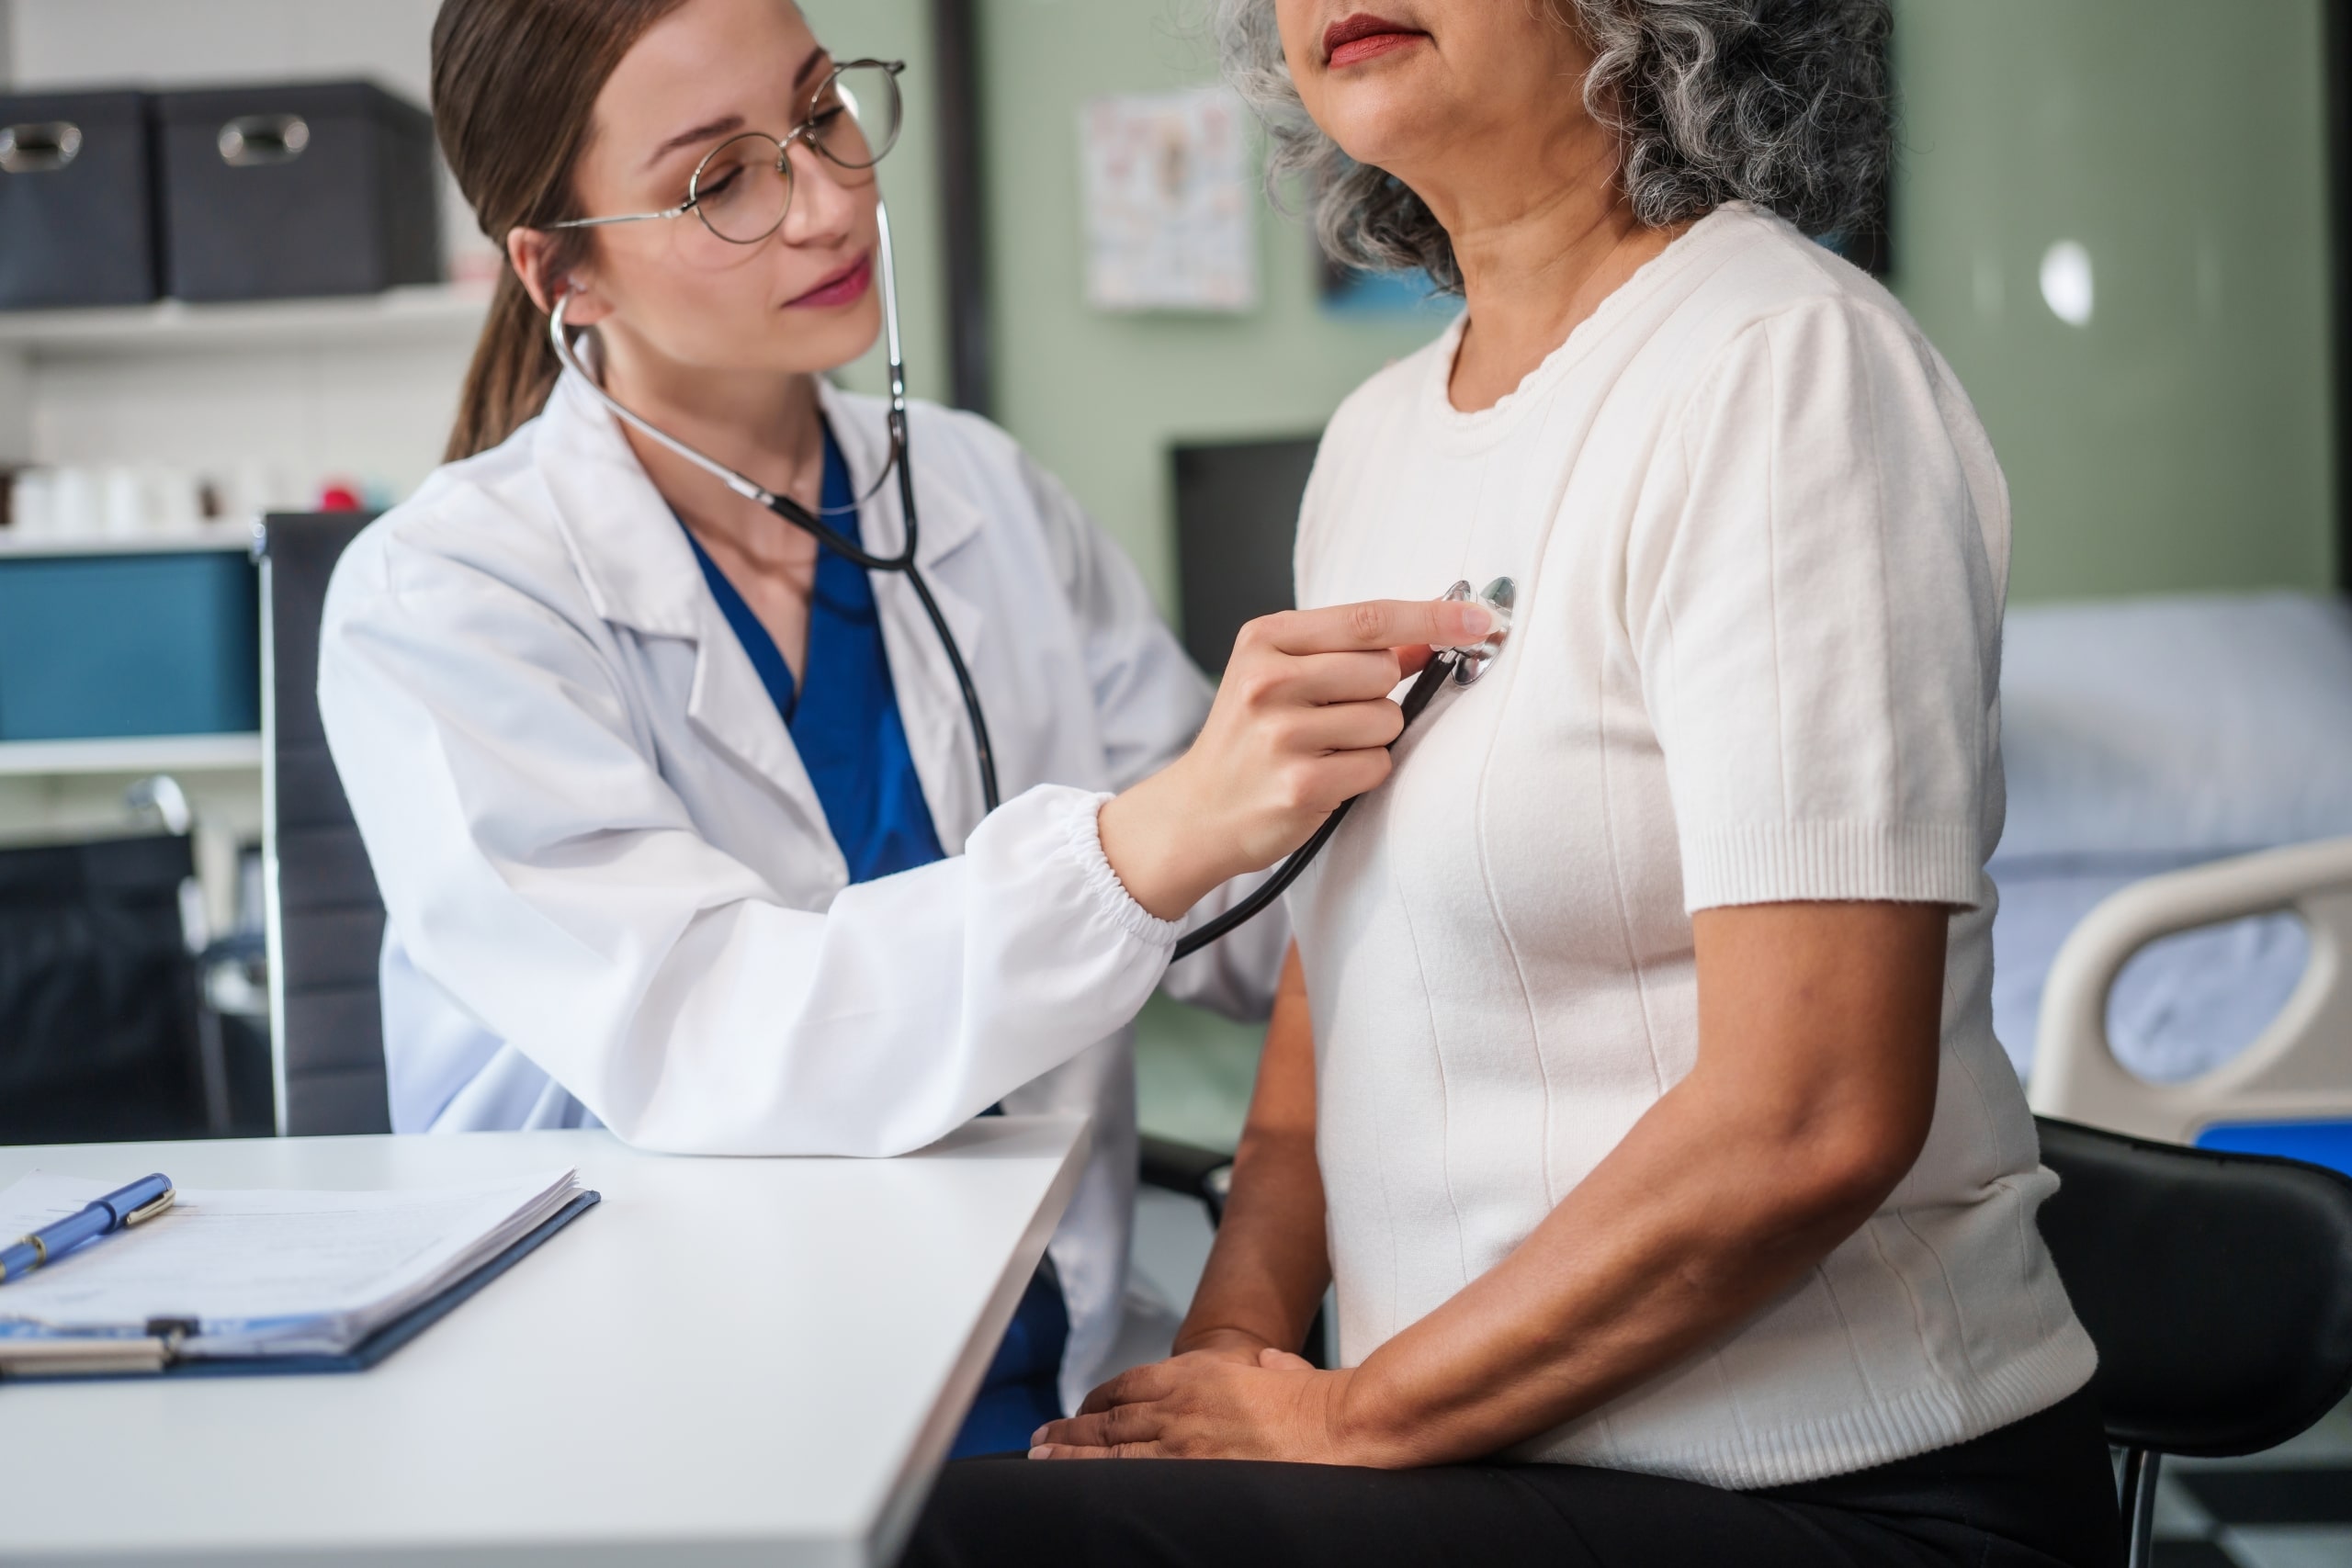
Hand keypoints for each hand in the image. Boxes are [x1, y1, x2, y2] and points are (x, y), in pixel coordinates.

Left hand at [1030, 1346, 1384, 1463]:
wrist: (1340, 1425)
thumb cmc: (1319, 1401)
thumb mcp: (1282, 1369)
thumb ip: (1266, 1368)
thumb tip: (1269, 1367)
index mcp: (1199, 1372)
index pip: (1130, 1383)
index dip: (1099, 1399)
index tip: (1083, 1410)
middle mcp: (1181, 1403)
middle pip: (1110, 1418)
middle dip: (1070, 1431)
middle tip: (1040, 1441)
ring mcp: (1184, 1441)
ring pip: (1111, 1449)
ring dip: (1071, 1456)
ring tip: (1042, 1463)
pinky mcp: (1194, 1474)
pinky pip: (1135, 1477)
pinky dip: (1103, 1480)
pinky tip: (1083, 1486)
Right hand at [1100, 597, 1493, 919]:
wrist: (1198, 810)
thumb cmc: (1250, 737)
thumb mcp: (1281, 675)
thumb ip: (1351, 649)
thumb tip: (1434, 629)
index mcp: (1265, 640)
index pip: (1367, 618)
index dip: (1431, 616)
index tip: (1479, 617)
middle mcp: (1268, 681)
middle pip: (1383, 671)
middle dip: (1379, 695)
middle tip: (1334, 716)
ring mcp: (1281, 734)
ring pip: (1387, 720)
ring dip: (1372, 739)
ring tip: (1324, 749)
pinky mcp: (1300, 784)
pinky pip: (1377, 766)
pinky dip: (1363, 774)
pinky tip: (1324, 778)